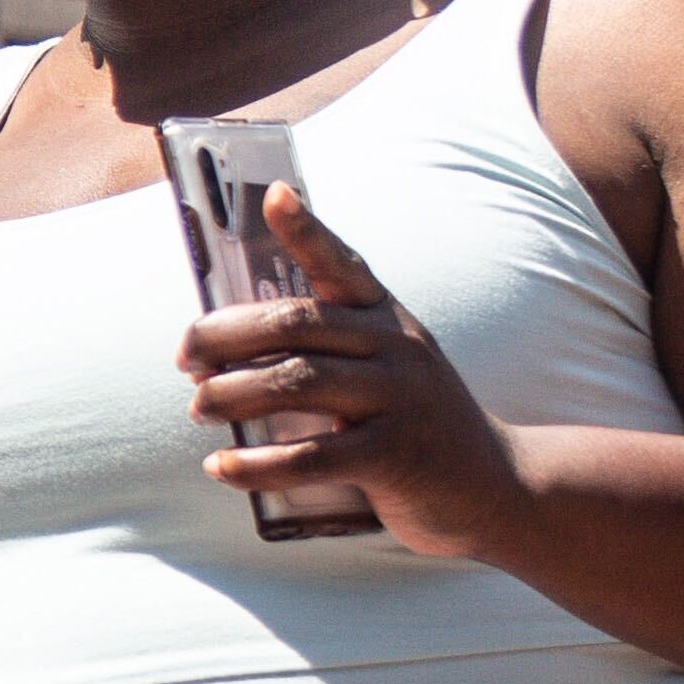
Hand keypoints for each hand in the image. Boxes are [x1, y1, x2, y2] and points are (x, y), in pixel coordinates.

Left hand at [179, 187, 530, 557]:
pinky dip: (256, 464)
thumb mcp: (388, 368)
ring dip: (231, 394)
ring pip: (296, 382)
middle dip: (224, 337)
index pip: (342, 265)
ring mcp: (399, 400)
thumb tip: (224, 355)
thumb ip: (328, 350)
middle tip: (185, 360)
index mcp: (387, 319)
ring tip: (199, 409)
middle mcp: (396, 349)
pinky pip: (311, 455)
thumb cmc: (413, 424)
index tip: (274, 196)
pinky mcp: (396, 457)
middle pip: (294, 324)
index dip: (306, 230)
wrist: (498, 487)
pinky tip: (222, 466)